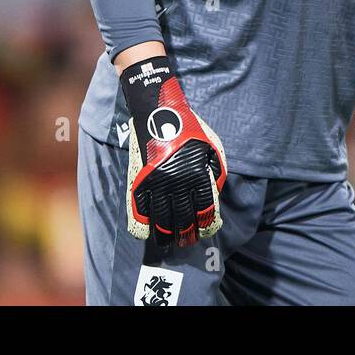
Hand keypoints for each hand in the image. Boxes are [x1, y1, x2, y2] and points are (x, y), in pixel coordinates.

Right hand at [120, 58, 226, 246]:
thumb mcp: (211, 146)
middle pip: (183, 218)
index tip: (205, 231)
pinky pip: (140, 209)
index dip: (205, 224)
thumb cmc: (189, 128)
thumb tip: (215, 193)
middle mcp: (178, 181)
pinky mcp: (139, 179)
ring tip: (168, 241)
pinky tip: (148, 231)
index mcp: (198, 174)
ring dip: (166, 234)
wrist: (158, 112)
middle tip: (187, 242)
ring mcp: (157, 182)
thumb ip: (215, 170)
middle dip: (186, 235)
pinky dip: (144, 224)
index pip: (204, 209)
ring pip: (161, 218)